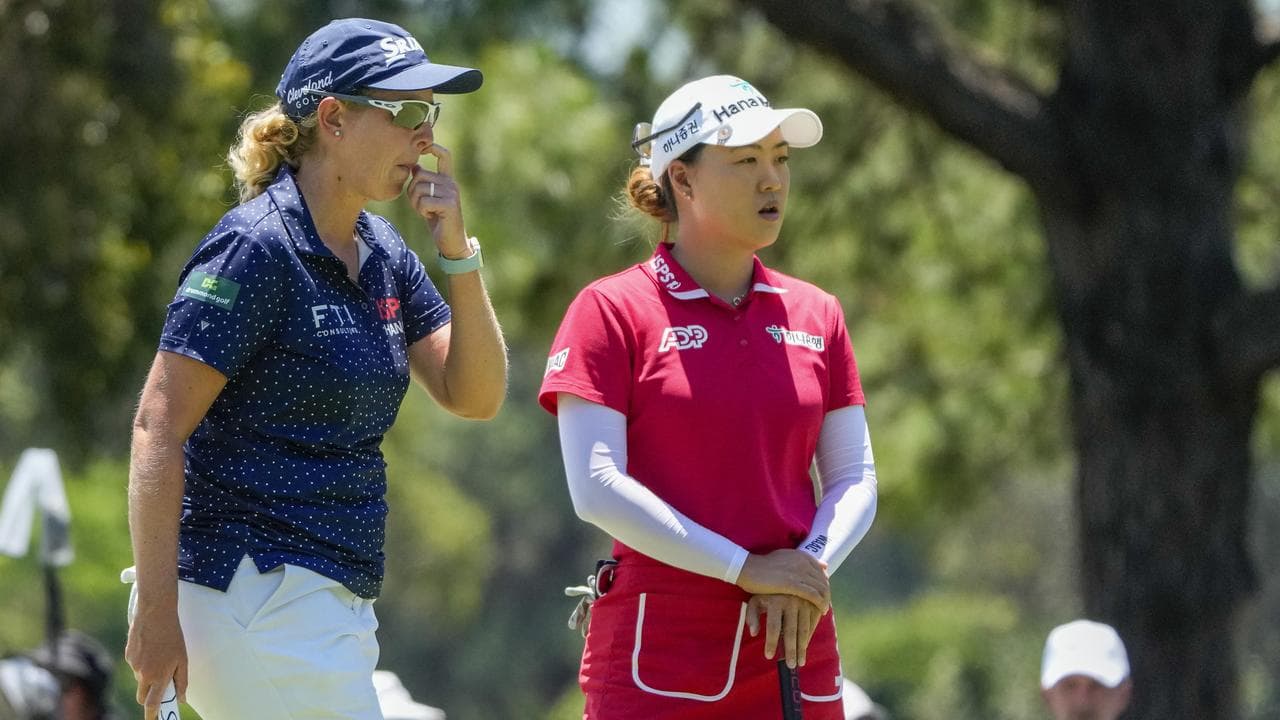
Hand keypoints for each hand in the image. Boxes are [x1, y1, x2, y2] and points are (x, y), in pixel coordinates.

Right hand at [125, 601, 186, 718]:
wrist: (155, 614)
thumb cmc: (173, 636)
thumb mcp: (182, 659)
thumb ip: (182, 681)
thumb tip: (182, 698)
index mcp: (159, 676)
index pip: (152, 703)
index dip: (152, 715)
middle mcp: (143, 674)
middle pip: (143, 696)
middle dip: (149, 698)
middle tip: (158, 690)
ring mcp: (134, 665)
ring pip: (140, 679)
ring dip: (148, 675)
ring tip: (159, 655)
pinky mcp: (128, 656)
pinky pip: (135, 665)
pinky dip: (143, 662)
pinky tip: (151, 647)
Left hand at [406, 143, 468, 258]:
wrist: (451, 241)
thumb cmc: (438, 220)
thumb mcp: (428, 199)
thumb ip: (423, 183)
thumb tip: (414, 167)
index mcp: (447, 179)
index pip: (444, 155)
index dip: (433, 147)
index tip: (424, 148)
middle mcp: (451, 183)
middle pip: (420, 175)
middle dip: (412, 191)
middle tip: (419, 205)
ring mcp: (452, 193)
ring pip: (420, 188)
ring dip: (415, 203)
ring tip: (425, 211)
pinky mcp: (450, 204)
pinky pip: (424, 202)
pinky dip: (421, 211)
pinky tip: (430, 216)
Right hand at [736, 548, 830, 613]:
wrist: (748, 568)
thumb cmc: (764, 566)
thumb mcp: (786, 558)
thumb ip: (804, 561)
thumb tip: (824, 565)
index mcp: (802, 556)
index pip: (821, 572)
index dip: (824, 584)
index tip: (824, 595)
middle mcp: (803, 562)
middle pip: (823, 581)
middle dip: (826, 594)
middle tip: (825, 606)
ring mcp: (799, 572)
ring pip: (821, 589)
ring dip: (825, 601)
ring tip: (824, 611)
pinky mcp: (793, 584)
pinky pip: (814, 595)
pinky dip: (820, 604)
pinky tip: (820, 612)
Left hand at [746, 594, 822, 668]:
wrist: (787, 571)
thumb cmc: (766, 590)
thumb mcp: (756, 598)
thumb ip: (752, 615)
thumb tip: (753, 633)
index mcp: (776, 600)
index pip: (773, 626)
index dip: (771, 642)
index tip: (769, 656)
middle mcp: (792, 601)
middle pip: (791, 631)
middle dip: (791, 650)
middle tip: (790, 665)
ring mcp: (805, 601)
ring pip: (804, 629)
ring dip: (803, 647)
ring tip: (800, 662)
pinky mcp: (814, 603)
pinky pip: (813, 623)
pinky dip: (809, 636)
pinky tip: (805, 647)